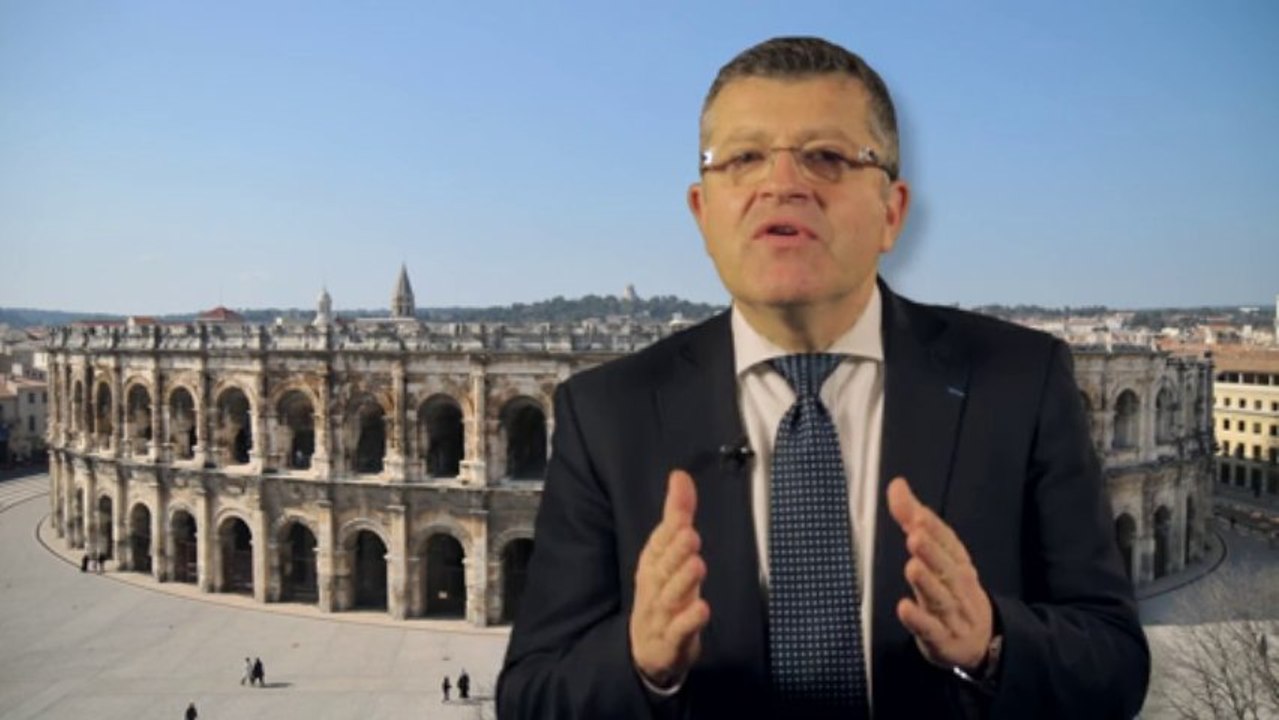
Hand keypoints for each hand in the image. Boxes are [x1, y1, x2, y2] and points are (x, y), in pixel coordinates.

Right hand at [630, 470, 711, 686]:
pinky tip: (702, 609)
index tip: (682, 515)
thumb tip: (680, 476)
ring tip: (697, 565)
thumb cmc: (663, 592)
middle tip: (690, 535)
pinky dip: (689, 620)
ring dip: (683, 581)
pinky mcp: (670, 641)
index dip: (670, 529)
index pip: (658, 542)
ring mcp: (661, 615)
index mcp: (651, 563)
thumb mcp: (669, 553)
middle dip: (676, 552)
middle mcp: (653, 586)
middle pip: (664, 567)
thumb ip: (677, 515)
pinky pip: (680, 630)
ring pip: (671, 597)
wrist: (647, 649)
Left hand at [886, 477, 992, 670]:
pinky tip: (904, 608)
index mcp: (958, 562)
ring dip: (927, 582)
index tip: (918, 515)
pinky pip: (930, 629)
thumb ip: (913, 519)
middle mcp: (957, 585)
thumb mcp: (937, 554)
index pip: (949, 543)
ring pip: (940, 597)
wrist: (981, 641)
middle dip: (931, 552)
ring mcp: (952, 613)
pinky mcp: (942, 638)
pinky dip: (918, 619)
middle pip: (946, 568)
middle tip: (915, 536)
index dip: (934, 530)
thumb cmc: (952, 589)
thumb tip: (897, 485)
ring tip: (912, 567)